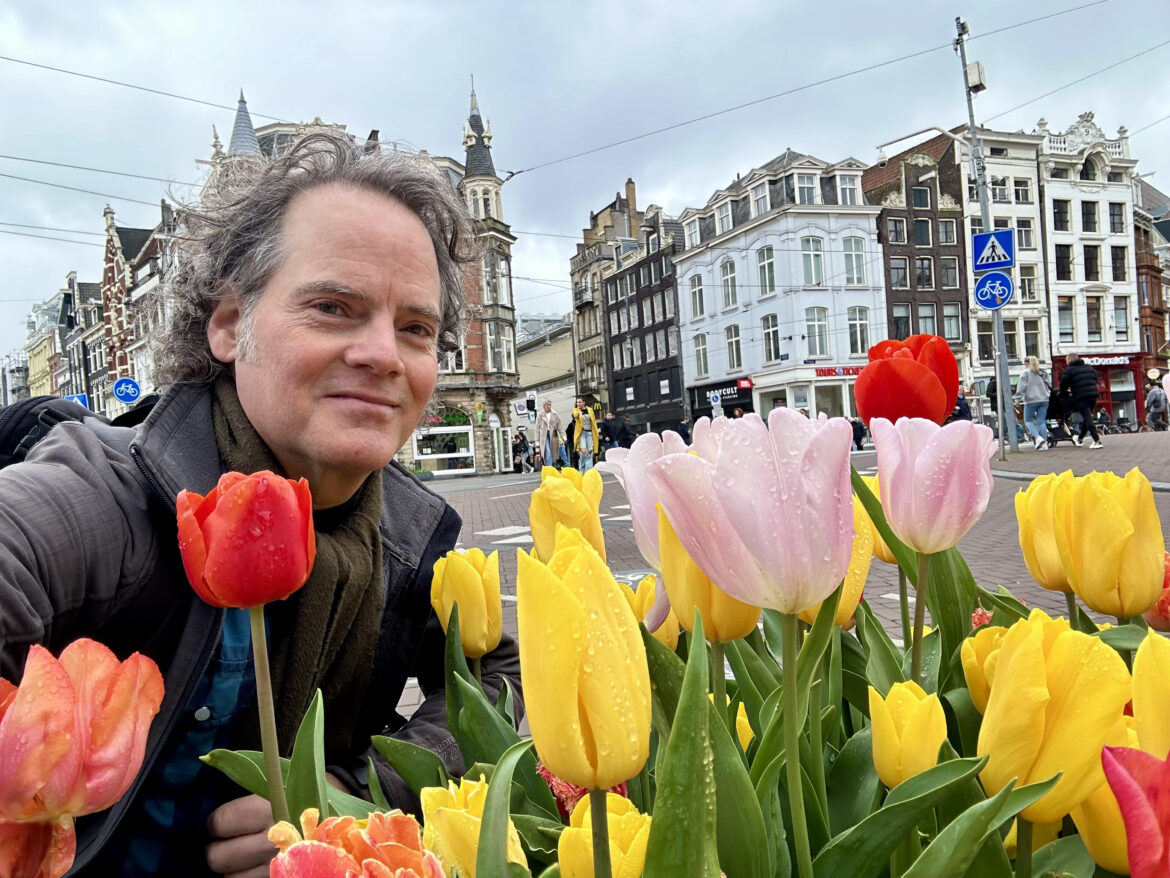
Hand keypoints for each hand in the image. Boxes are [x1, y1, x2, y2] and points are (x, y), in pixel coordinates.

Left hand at [206, 774, 348, 875]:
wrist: (342, 815)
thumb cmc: (303, 796)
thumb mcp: (280, 787)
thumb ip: (250, 799)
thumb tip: (217, 808)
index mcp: (267, 810)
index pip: (221, 823)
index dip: (215, 825)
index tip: (220, 824)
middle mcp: (270, 839)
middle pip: (219, 858)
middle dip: (218, 852)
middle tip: (226, 844)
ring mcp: (278, 864)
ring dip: (233, 871)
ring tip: (242, 860)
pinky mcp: (283, 876)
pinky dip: (248, 877)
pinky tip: (254, 868)